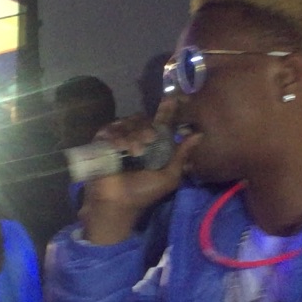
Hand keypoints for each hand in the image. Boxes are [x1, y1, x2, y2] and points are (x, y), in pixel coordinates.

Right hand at [80, 99, 198, 244]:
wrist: (118, 202)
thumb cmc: (143, 193)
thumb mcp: (169, 176)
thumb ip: (182, 156)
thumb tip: (198, 135)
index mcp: (153, 145)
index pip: (160, 122)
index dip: (166, 110)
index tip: (172, 99)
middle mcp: (136, 138)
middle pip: (143, 119)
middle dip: (146, 128)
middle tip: (148, 141)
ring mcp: (118, 139)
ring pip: (127, 122)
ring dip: (132, 135)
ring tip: (133, 152)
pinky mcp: (102, 142)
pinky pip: (110, 129)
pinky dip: (117, 136)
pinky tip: (119, 148)